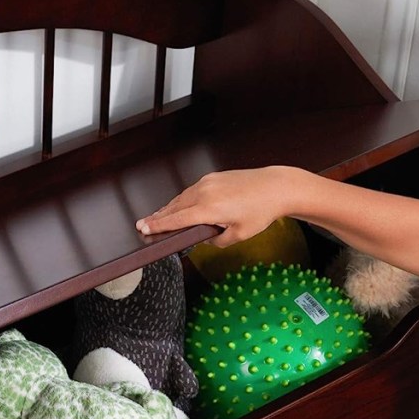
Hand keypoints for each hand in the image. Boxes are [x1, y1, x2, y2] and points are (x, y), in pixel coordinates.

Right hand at [135, 167, 299, 247]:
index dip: (158, 226)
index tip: (143, 229)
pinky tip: (178, 206)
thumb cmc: (261, 210)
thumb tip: (204, 239)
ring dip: (168, 208)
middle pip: (174, 208)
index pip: (176, 220)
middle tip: (142, 225)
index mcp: (209, 209)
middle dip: (157, 217)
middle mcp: (205, 193)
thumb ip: (216, 241)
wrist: (275, 187)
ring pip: (181, 198)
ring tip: (157, 218)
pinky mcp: (213, 178)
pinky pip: (191, 191)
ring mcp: (208, 183)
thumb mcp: (238, 235)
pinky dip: (181, 200)